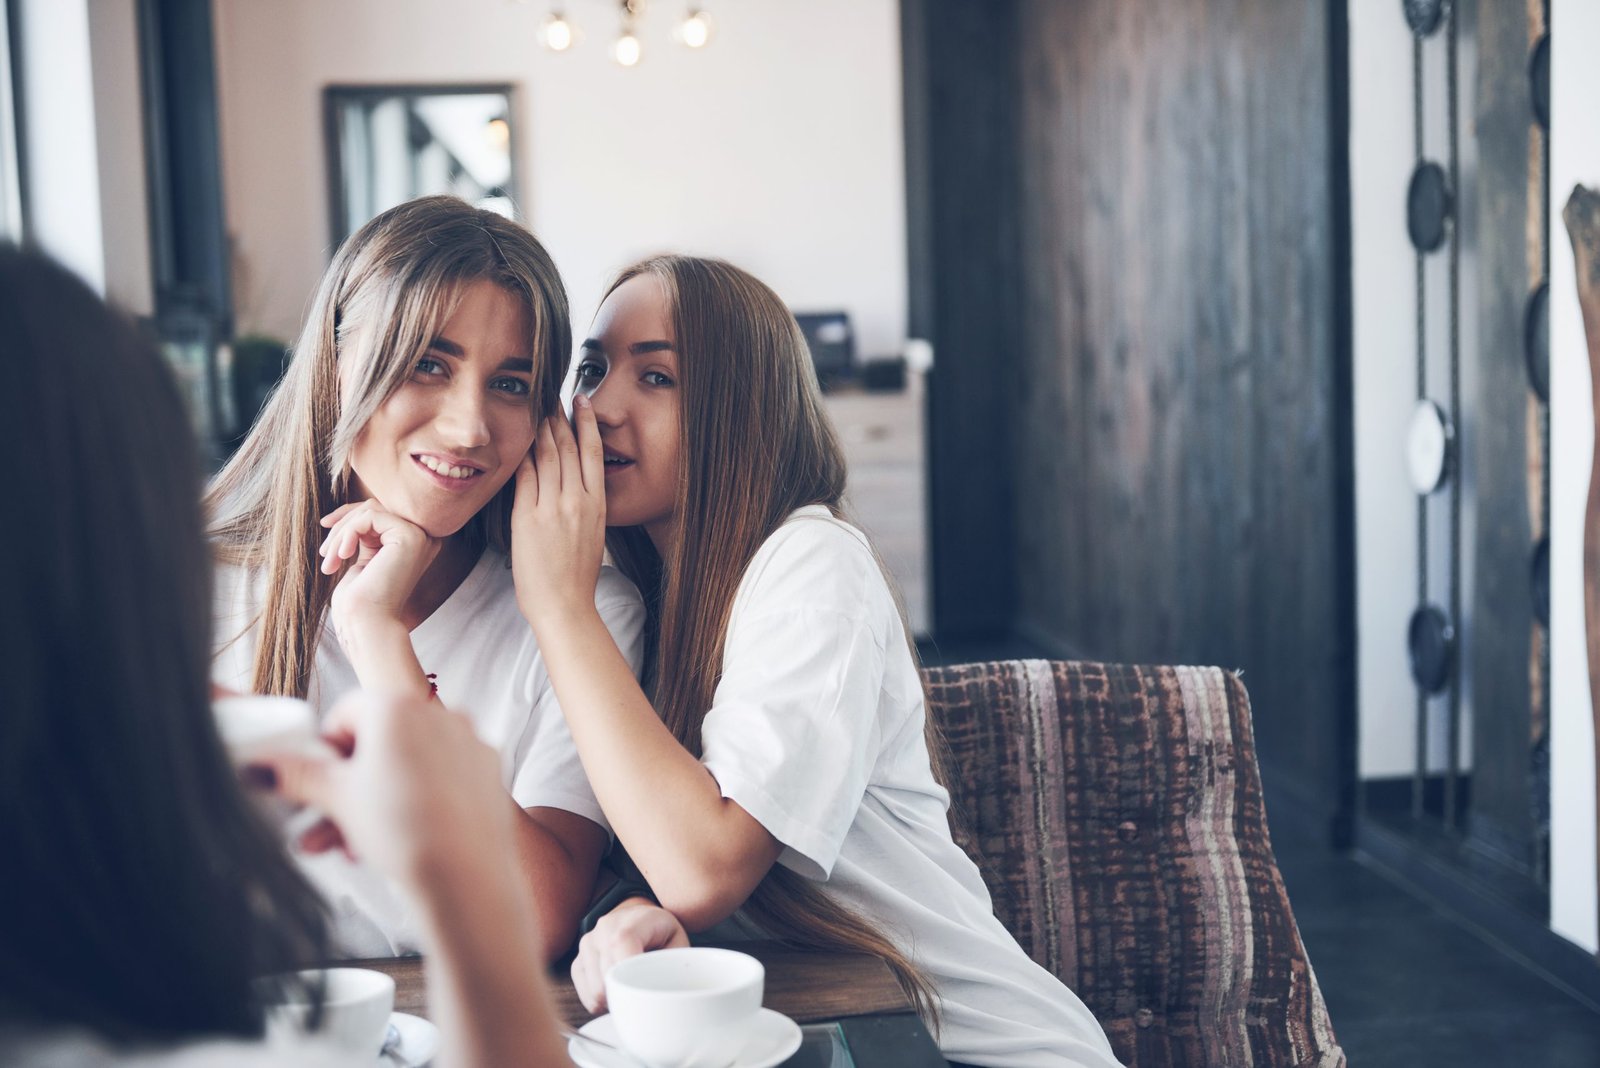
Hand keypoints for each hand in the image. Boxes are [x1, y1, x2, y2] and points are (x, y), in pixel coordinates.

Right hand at [250, 692, 514, 893]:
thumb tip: (261, 767)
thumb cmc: (404, 831)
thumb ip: (296, 775)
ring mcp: (468, 741)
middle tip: (326, 823)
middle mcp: (439, 713)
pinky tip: (396, 840)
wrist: (465, 875)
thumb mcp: (336, 798)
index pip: (347, 712)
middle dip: (346, 789)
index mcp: (398, 706)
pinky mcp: (487, 771)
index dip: (325, 749)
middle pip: (377, 744)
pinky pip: (440, 778)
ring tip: (350, 847)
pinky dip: (415, 801)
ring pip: (407, 766)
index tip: (317, 780)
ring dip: (373, 804)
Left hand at [319, 500, 439, 633]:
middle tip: (325, 552)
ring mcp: (420, 535)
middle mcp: (423, 538)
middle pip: (374, 508)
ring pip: (370, 510)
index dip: (350, 516)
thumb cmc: (360, 601)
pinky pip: (369, 516)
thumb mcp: (362, 560)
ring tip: (329, 558)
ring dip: (341, 532)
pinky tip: (342, 556)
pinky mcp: (410, 535)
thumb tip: (350, 511)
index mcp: (414, 545)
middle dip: (342, 524)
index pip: (380, 513)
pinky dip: (347, 533)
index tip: (324, 525)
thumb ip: (366, 536)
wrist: (367, 624)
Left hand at [510, 396, 606, 628]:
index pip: (592, 452)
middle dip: (559, 416)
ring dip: (540, 427)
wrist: (564, 606)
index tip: (580, 402)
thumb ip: (584, 508)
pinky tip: (518, 437)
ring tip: (536, 406)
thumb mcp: (593, 535)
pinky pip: (524, 476)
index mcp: (597, 504)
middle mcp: (578, 500)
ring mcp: (553, 507)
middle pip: (568, 447)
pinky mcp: (529, 517)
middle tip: (552, 393)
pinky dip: (522, 453)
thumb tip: (574, 487)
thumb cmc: (575, 578)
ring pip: (547, 455)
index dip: (586, 423)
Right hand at [569, 899, 689, 1012]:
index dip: (629, 974)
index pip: (621, 944)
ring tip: (632, 990)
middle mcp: (604, 929)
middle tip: (645, 997)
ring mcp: (587, 944)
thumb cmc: (663, 935)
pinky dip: (602, 1002)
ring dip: (614, 1000)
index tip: (644, 996)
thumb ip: (671, 964)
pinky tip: (617, 992)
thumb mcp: (677, 944)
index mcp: (632, 920)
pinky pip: (585, 995)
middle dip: (626, 995)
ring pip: (595, 991)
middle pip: (606, 976)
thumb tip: (665, 995)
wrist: (642, 920)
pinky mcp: (578, 961)